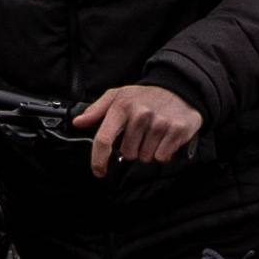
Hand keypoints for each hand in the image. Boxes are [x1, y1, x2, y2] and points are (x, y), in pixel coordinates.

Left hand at [77, 81, 205, 175]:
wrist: (179, 88)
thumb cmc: (145, 96)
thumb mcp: (119, 96)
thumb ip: (96, 110)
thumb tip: (78, 122)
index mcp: (122, 106)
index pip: (104, 139)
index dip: (98, 160)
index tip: (99, 171)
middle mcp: (141, 114)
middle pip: (127, 153)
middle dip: (132, 148)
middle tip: (140, 134)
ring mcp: (160, 122)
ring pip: (145, 157)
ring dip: (148, 150)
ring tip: (153, 134)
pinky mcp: (177, 130)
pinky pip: (162, 156)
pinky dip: (162, 152)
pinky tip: (164, 138)